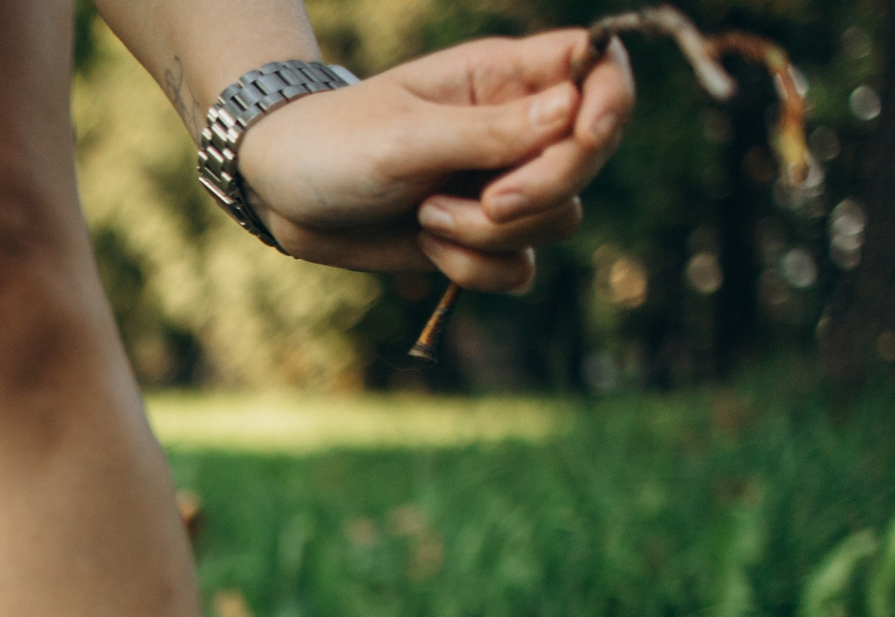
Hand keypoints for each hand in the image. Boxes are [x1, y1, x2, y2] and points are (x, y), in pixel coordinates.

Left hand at [233, 29, 633, 292]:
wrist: (283, 194)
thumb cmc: (335, 143)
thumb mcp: (405, 136)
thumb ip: (486, 131)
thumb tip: (571, 110)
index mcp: (505, 77)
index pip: (598, 70)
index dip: (611, 102)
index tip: (586, 134)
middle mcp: (515, 128)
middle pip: (589, 159)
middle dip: (544, 190)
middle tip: (490, 201)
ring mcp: (502, 184)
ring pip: (559, 221)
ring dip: (494, 236)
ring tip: (427, 217)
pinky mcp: (481, 237)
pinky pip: (518, 268)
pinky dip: (475, 269)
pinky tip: (426, 244)